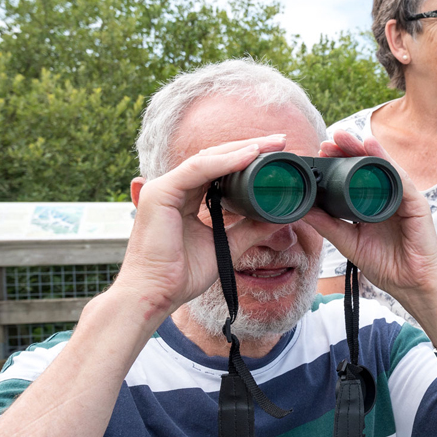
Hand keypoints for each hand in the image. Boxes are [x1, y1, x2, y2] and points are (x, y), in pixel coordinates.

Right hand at [119, 135, 290, 317]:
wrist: (155, 294)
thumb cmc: (180, 275)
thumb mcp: (226, 246)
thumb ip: (249, 229)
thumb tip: (277, 218)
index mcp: (185, 198)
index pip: (219, 169)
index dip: (247, 159)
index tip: (276, 156)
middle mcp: (174, 188)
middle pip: (216, 158)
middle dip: (250, 147)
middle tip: (281, 142)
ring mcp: (164, 188)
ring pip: (209, 158)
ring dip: (242, 149)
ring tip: (271, 144)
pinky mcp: (160, 193)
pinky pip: (198, 169)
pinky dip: (225, 162)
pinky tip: (249, 156)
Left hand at [305, 131, 436, 304]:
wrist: (411, 286)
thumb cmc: (386, 266)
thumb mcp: (349, 243)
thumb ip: (329, 225)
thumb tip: (304, 209)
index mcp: (373, 205)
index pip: (355, 177)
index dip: (338, 163)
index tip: (319, 152)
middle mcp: (389, 197)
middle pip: (369, 167)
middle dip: (349, 150)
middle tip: (329, 139)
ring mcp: (404, 199)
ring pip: (384, 167)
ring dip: (364, 149)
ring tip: (345, 138)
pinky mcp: (417, 204)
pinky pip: (401, 179)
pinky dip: (387, 162)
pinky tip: (373, 149)